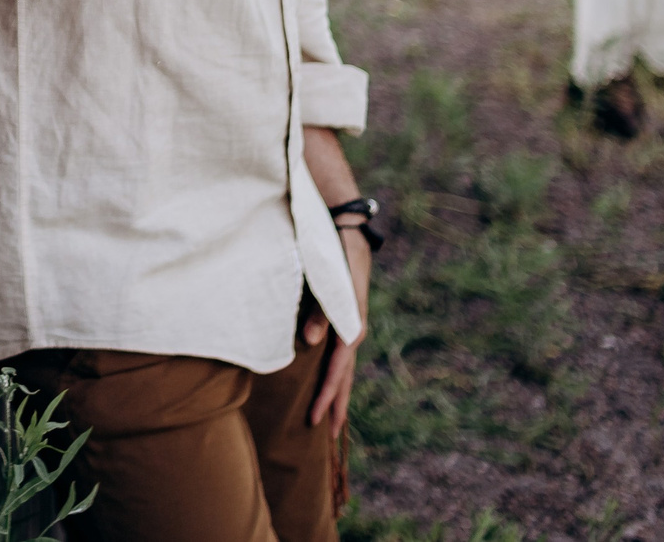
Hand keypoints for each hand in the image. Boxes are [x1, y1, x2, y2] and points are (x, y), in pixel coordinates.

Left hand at [302, 225, 374, 430]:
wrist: (345, 229)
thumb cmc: (329, 252)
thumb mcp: (325, 278)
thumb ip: (318, 309)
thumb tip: (311, 342)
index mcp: (349, 323)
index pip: (338, 369)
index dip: (327, 395)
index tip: (316, 419)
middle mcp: (352, 327)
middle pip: (345, 374)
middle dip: (336, 403)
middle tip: (327, 434)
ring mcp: (349, 323)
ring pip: (344, 366)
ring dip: (336, 391)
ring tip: (331, 418)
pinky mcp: (342, 317)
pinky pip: (340, 353)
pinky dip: (335, 372)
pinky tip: (328, 381)